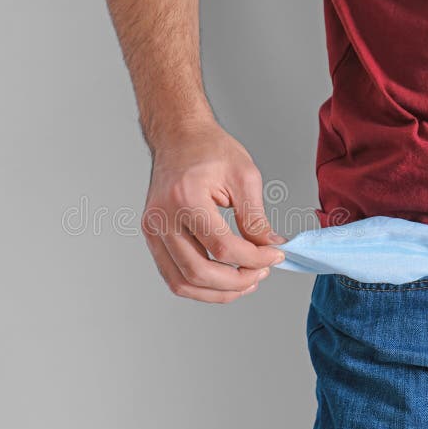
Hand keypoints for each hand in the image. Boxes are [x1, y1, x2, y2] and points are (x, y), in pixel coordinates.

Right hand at [141, 114, 285, 302]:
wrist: (178, 136)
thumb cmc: (209, 149)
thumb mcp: (244, 176)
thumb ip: (256, 218)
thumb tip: (270, 248)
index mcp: (185, 197)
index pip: (222, 247)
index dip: (255, 259)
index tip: (275, 255)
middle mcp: (162, 217)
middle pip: (199, 272)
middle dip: (237, 281)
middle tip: (263, 273)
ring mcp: (152, 229)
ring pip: (183, 282)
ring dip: (218, 292)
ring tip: (246, 282)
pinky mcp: (152, 236)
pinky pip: (173, 275)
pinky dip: (200, 286)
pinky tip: (224, 280)